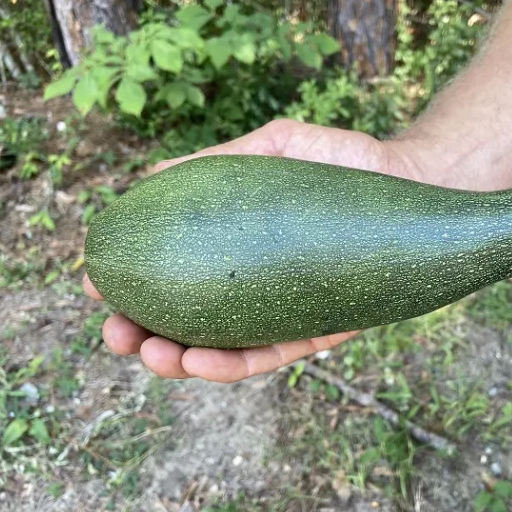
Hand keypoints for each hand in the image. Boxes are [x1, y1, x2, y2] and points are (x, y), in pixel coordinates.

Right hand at [83, 119, 425, 382]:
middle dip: (146, 336)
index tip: (96, 286)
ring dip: (180, 360)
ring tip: (150, 355)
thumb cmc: (344, 163)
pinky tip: (200, 358)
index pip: (177, 276)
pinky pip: (274, 354)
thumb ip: (218, 164)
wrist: (415, 180)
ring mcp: (288, 309)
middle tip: (115, 335)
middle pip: (191, 321)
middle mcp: (257, 285)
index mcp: (238, 250)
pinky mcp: (324, 328)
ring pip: (226, 349)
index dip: (134, 288)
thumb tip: (147, 178)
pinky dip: (234, 362)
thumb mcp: (274, 148)